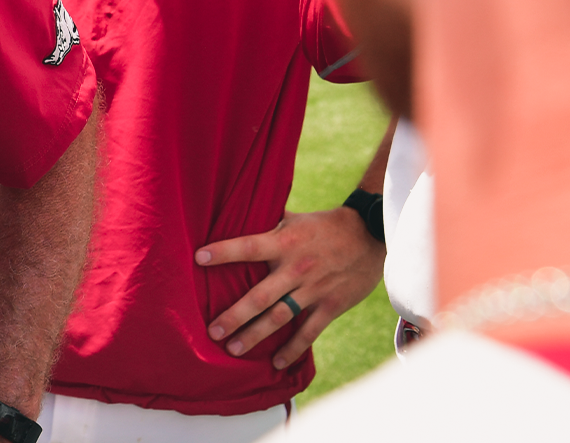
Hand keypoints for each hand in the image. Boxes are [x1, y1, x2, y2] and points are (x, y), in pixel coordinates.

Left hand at [196, 207, 384, 369]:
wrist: (370, 236)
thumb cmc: (326, 225)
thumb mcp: (295, 218)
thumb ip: (268, 221)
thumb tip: (237, 208)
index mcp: (285, 242)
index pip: (248, 247)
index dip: (224, 252)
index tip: (198, 258)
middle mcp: (296, 268)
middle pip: (260, 296)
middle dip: (234, 315)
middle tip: (212, 331)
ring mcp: (314, 289)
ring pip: (280, 317)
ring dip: (255, 335)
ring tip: (233, 349)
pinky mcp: (331, 305)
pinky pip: (309, 331)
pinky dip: (293, 348)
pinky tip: (276, 362)